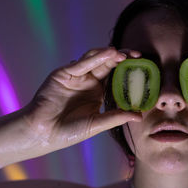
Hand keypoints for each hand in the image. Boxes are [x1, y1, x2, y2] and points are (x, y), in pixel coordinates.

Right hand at [22, 47, 141, 151]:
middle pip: (108, 64)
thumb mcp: (97, 123)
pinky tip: (109, 54)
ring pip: (95, 59)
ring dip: (109, 55)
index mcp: (98, 92)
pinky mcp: (63, 74)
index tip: (144, 68)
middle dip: (123, 57)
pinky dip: (95, 58)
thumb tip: (139, 115)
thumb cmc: (69, 132)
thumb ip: (116, 116)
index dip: (128, 70)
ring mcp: (76, 76)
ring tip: (124, 55)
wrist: (44, 134)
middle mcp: (88, 81)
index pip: (116, 76)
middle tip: (138, 55)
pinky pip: (81, 64)